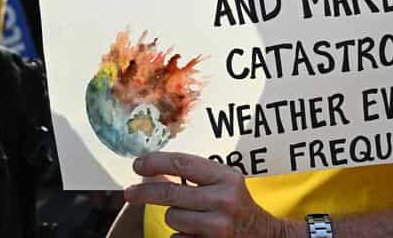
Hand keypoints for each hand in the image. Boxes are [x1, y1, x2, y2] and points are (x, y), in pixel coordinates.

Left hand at [123, 152, 297, 237]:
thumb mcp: (224, 181)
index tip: (137, 164)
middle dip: (144, 193)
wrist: (264, 235)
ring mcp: (218, 226)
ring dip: (175, 217)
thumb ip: (196, 174)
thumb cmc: (237, 203)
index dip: (155, 163)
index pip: (182, 164)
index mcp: (226, 177)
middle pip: (170, 194)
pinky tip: (198, 232)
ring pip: (172, 218)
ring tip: (192, 216)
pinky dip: (182, 235)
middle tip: (129, 193)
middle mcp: (223, 200)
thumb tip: (151, 169)